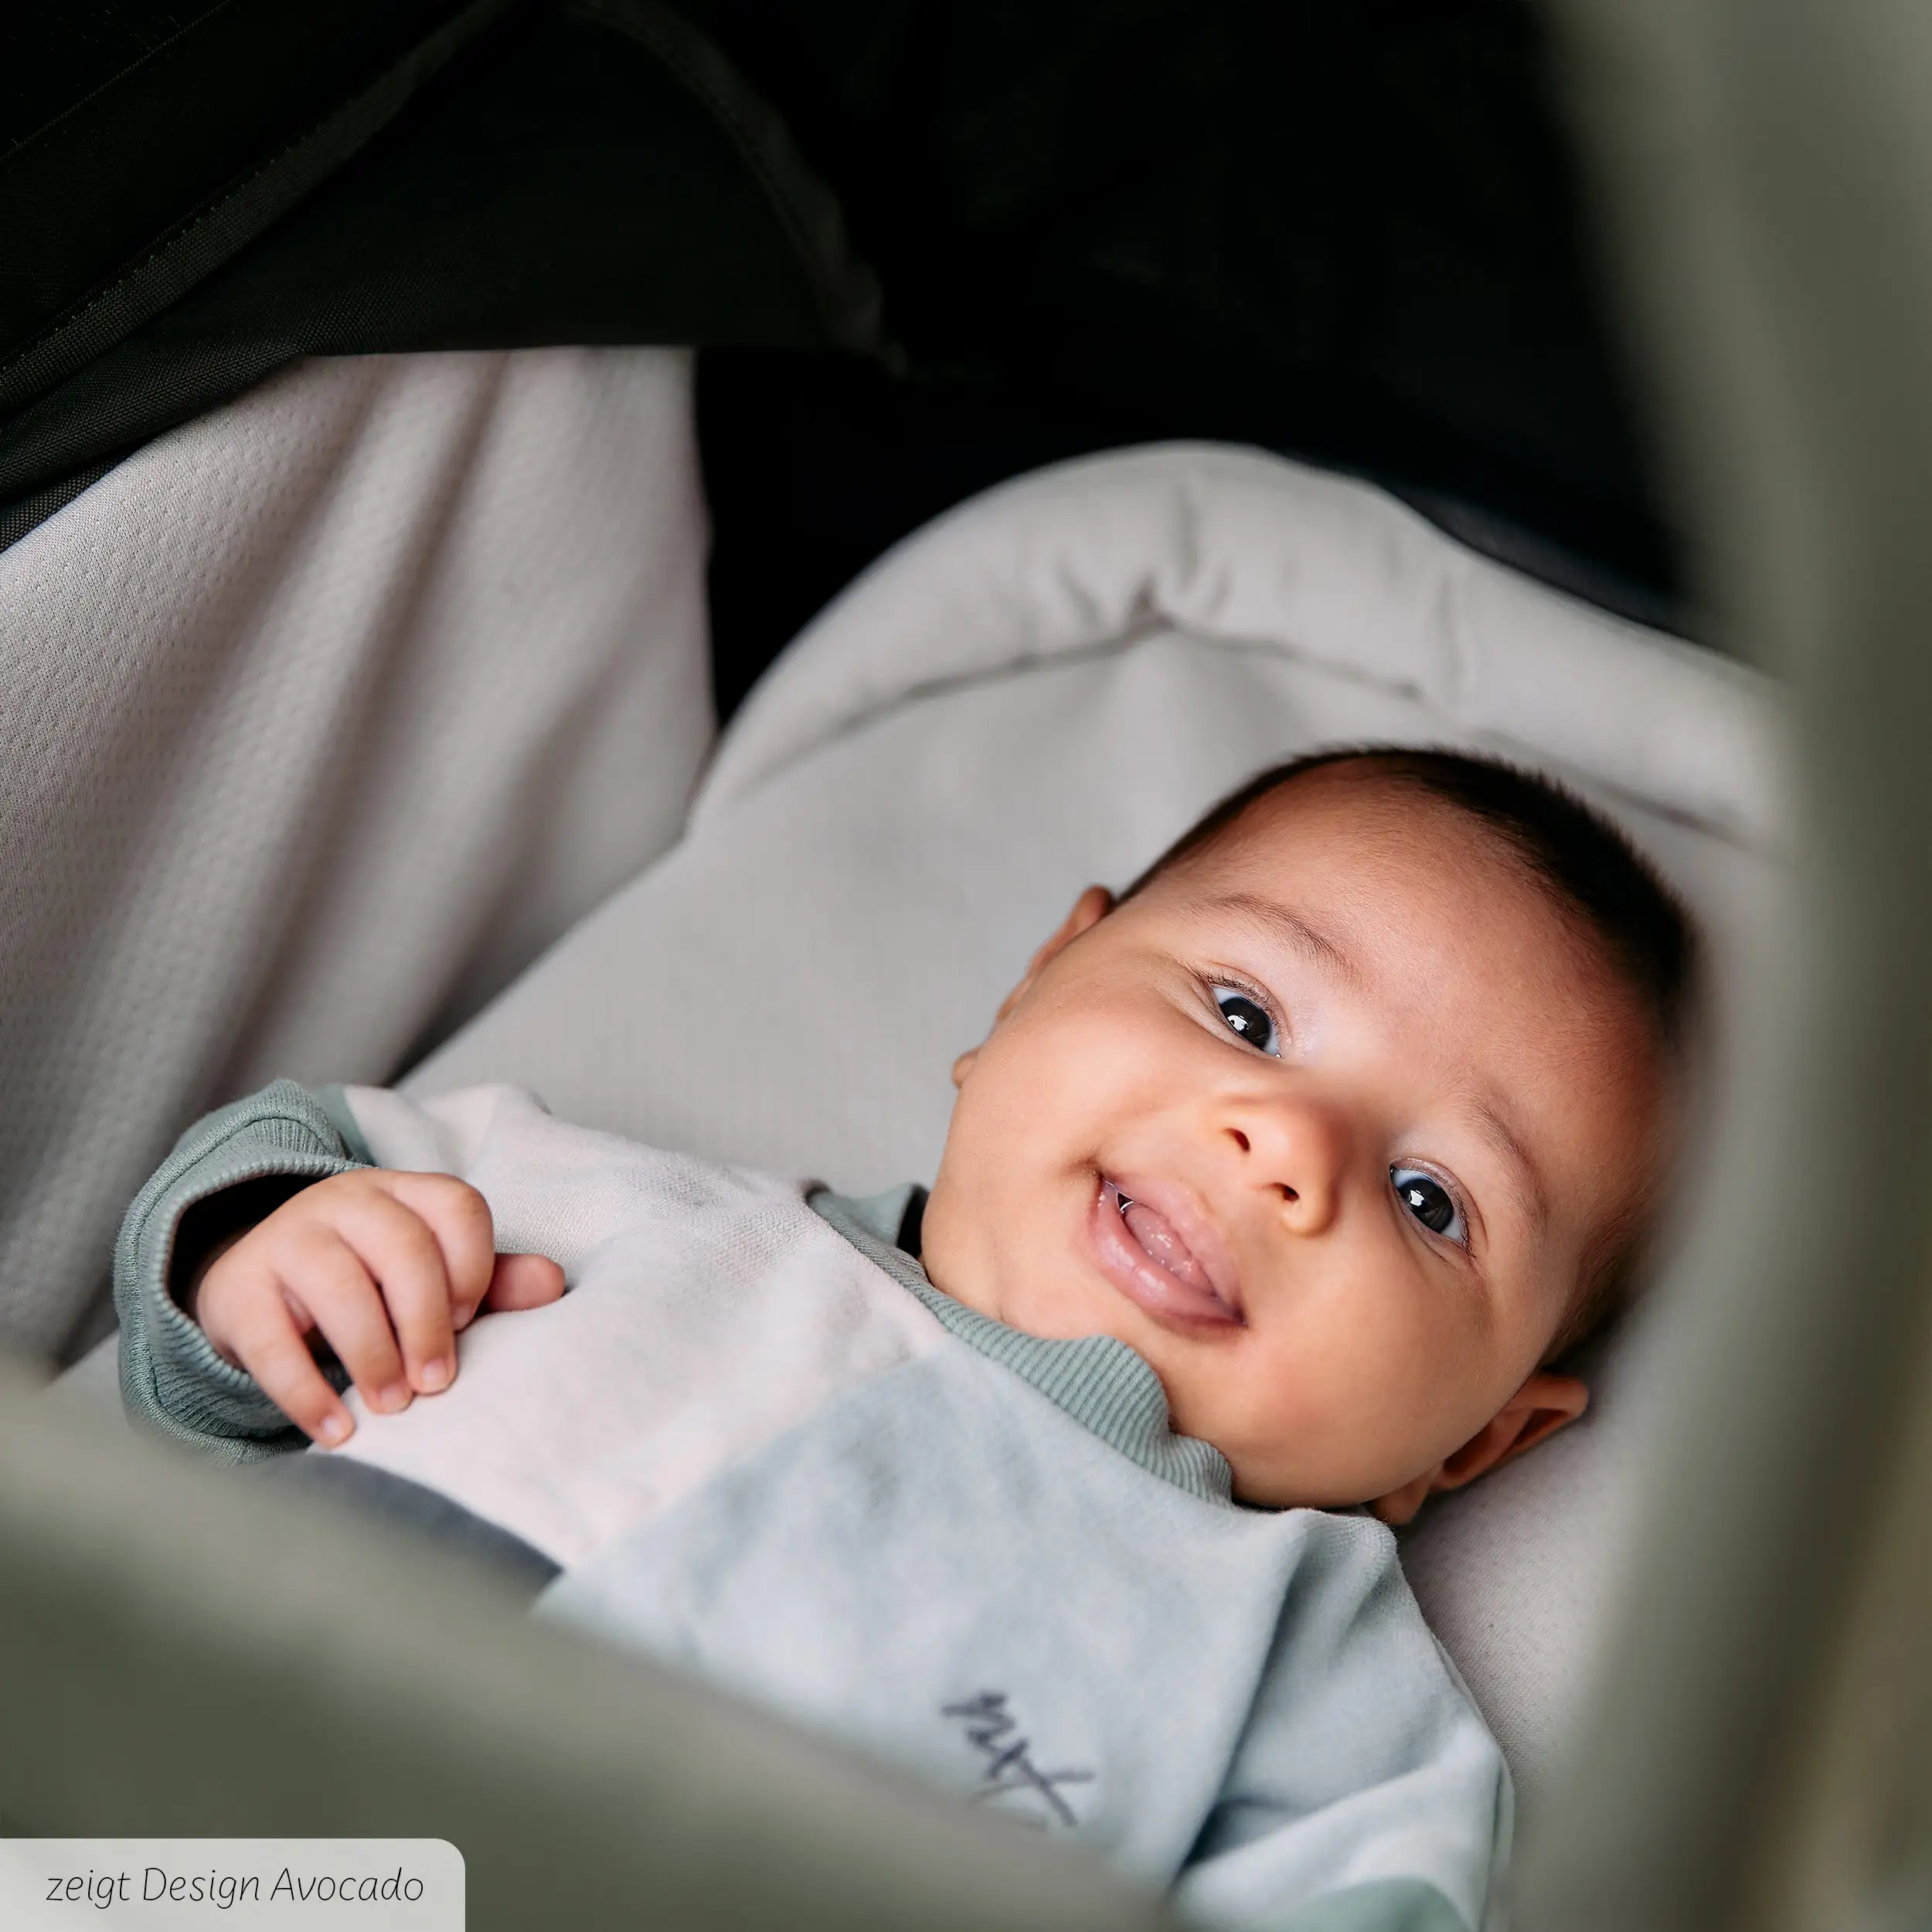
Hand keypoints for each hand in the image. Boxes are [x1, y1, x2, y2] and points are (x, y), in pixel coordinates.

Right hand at [191, 1169, 565, 1446]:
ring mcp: (285, 1239)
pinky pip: (273, 1340)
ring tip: (393, 1407)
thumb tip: (552, 1283)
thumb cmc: (364, 1284)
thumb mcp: (426, 1276)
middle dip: (428, 1321)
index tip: (469, 1322)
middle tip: (437, 1383)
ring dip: (374, 1354)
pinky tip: (336, 1431)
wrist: (252, 1288)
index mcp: (402, 1192)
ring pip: (338, 1285)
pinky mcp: (237, 1290)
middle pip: (402, 1246)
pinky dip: (307, 1392)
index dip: (474, 1266)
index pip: (456, 1206)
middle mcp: (344, 1201)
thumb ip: (489, 1281)